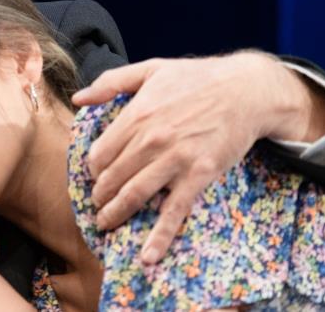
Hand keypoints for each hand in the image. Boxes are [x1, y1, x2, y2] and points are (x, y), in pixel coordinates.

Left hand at [72, 52, 324, 263]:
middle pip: (113, 177)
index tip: (96, 175)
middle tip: (98, 205)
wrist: (245, 90)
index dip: (94, 169)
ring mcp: (175, 159)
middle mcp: (150, 139)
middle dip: (100, 195)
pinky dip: (160, 236)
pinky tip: (148, 255)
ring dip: (116, 214)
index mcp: (136, 115)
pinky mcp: (199, 175)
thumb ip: (110, 82)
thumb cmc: (197, 77)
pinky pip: (174, 211)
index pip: (100, 153)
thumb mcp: (150, 69)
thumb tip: (78, 98)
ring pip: (135, 194)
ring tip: (106, 223)